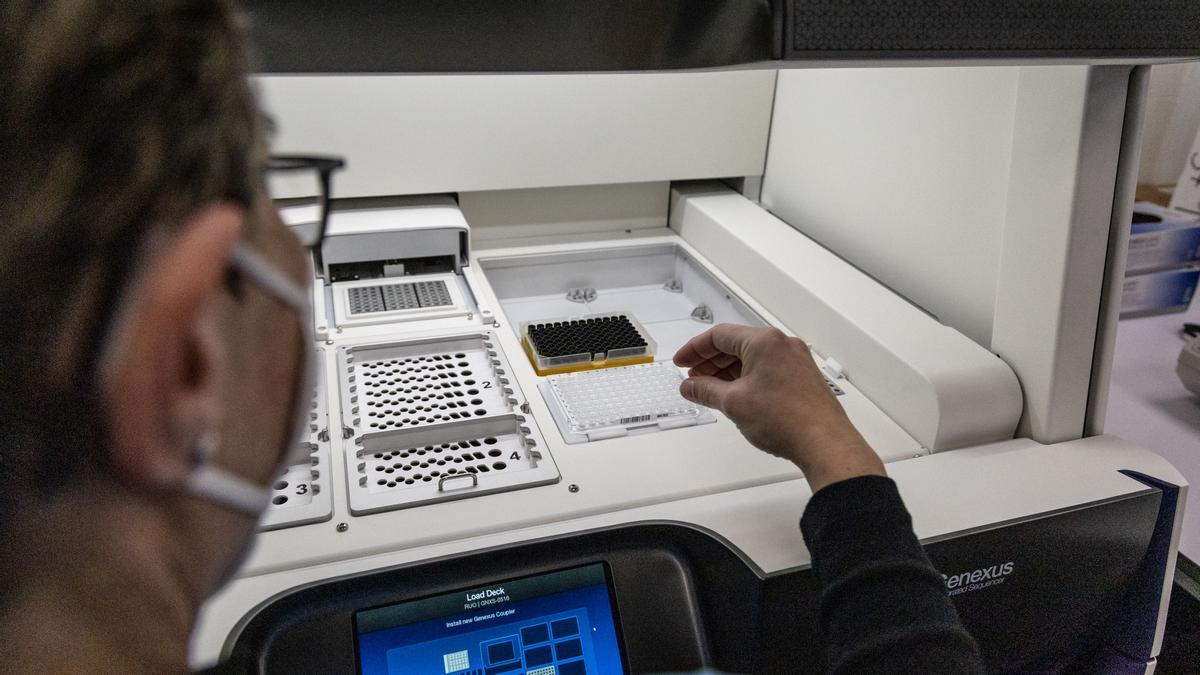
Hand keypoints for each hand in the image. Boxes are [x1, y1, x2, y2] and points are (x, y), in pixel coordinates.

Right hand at [674, 324, 884, 492]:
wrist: (824, 442)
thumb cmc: (786, 419)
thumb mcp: (733, 403)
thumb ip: (705, 390)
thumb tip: (690, 386)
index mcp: (764, 341)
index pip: (719, 335)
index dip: (695, 349)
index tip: (681, 362)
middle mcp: (782, 344)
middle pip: (736, 344)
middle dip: (710, 361)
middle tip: (692, 378)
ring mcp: (795, 360)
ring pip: (752, 358)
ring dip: (728, 371)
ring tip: (710, 389)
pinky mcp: (802, 376)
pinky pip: (767, 369)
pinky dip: (747, 377)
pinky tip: (736, 394)